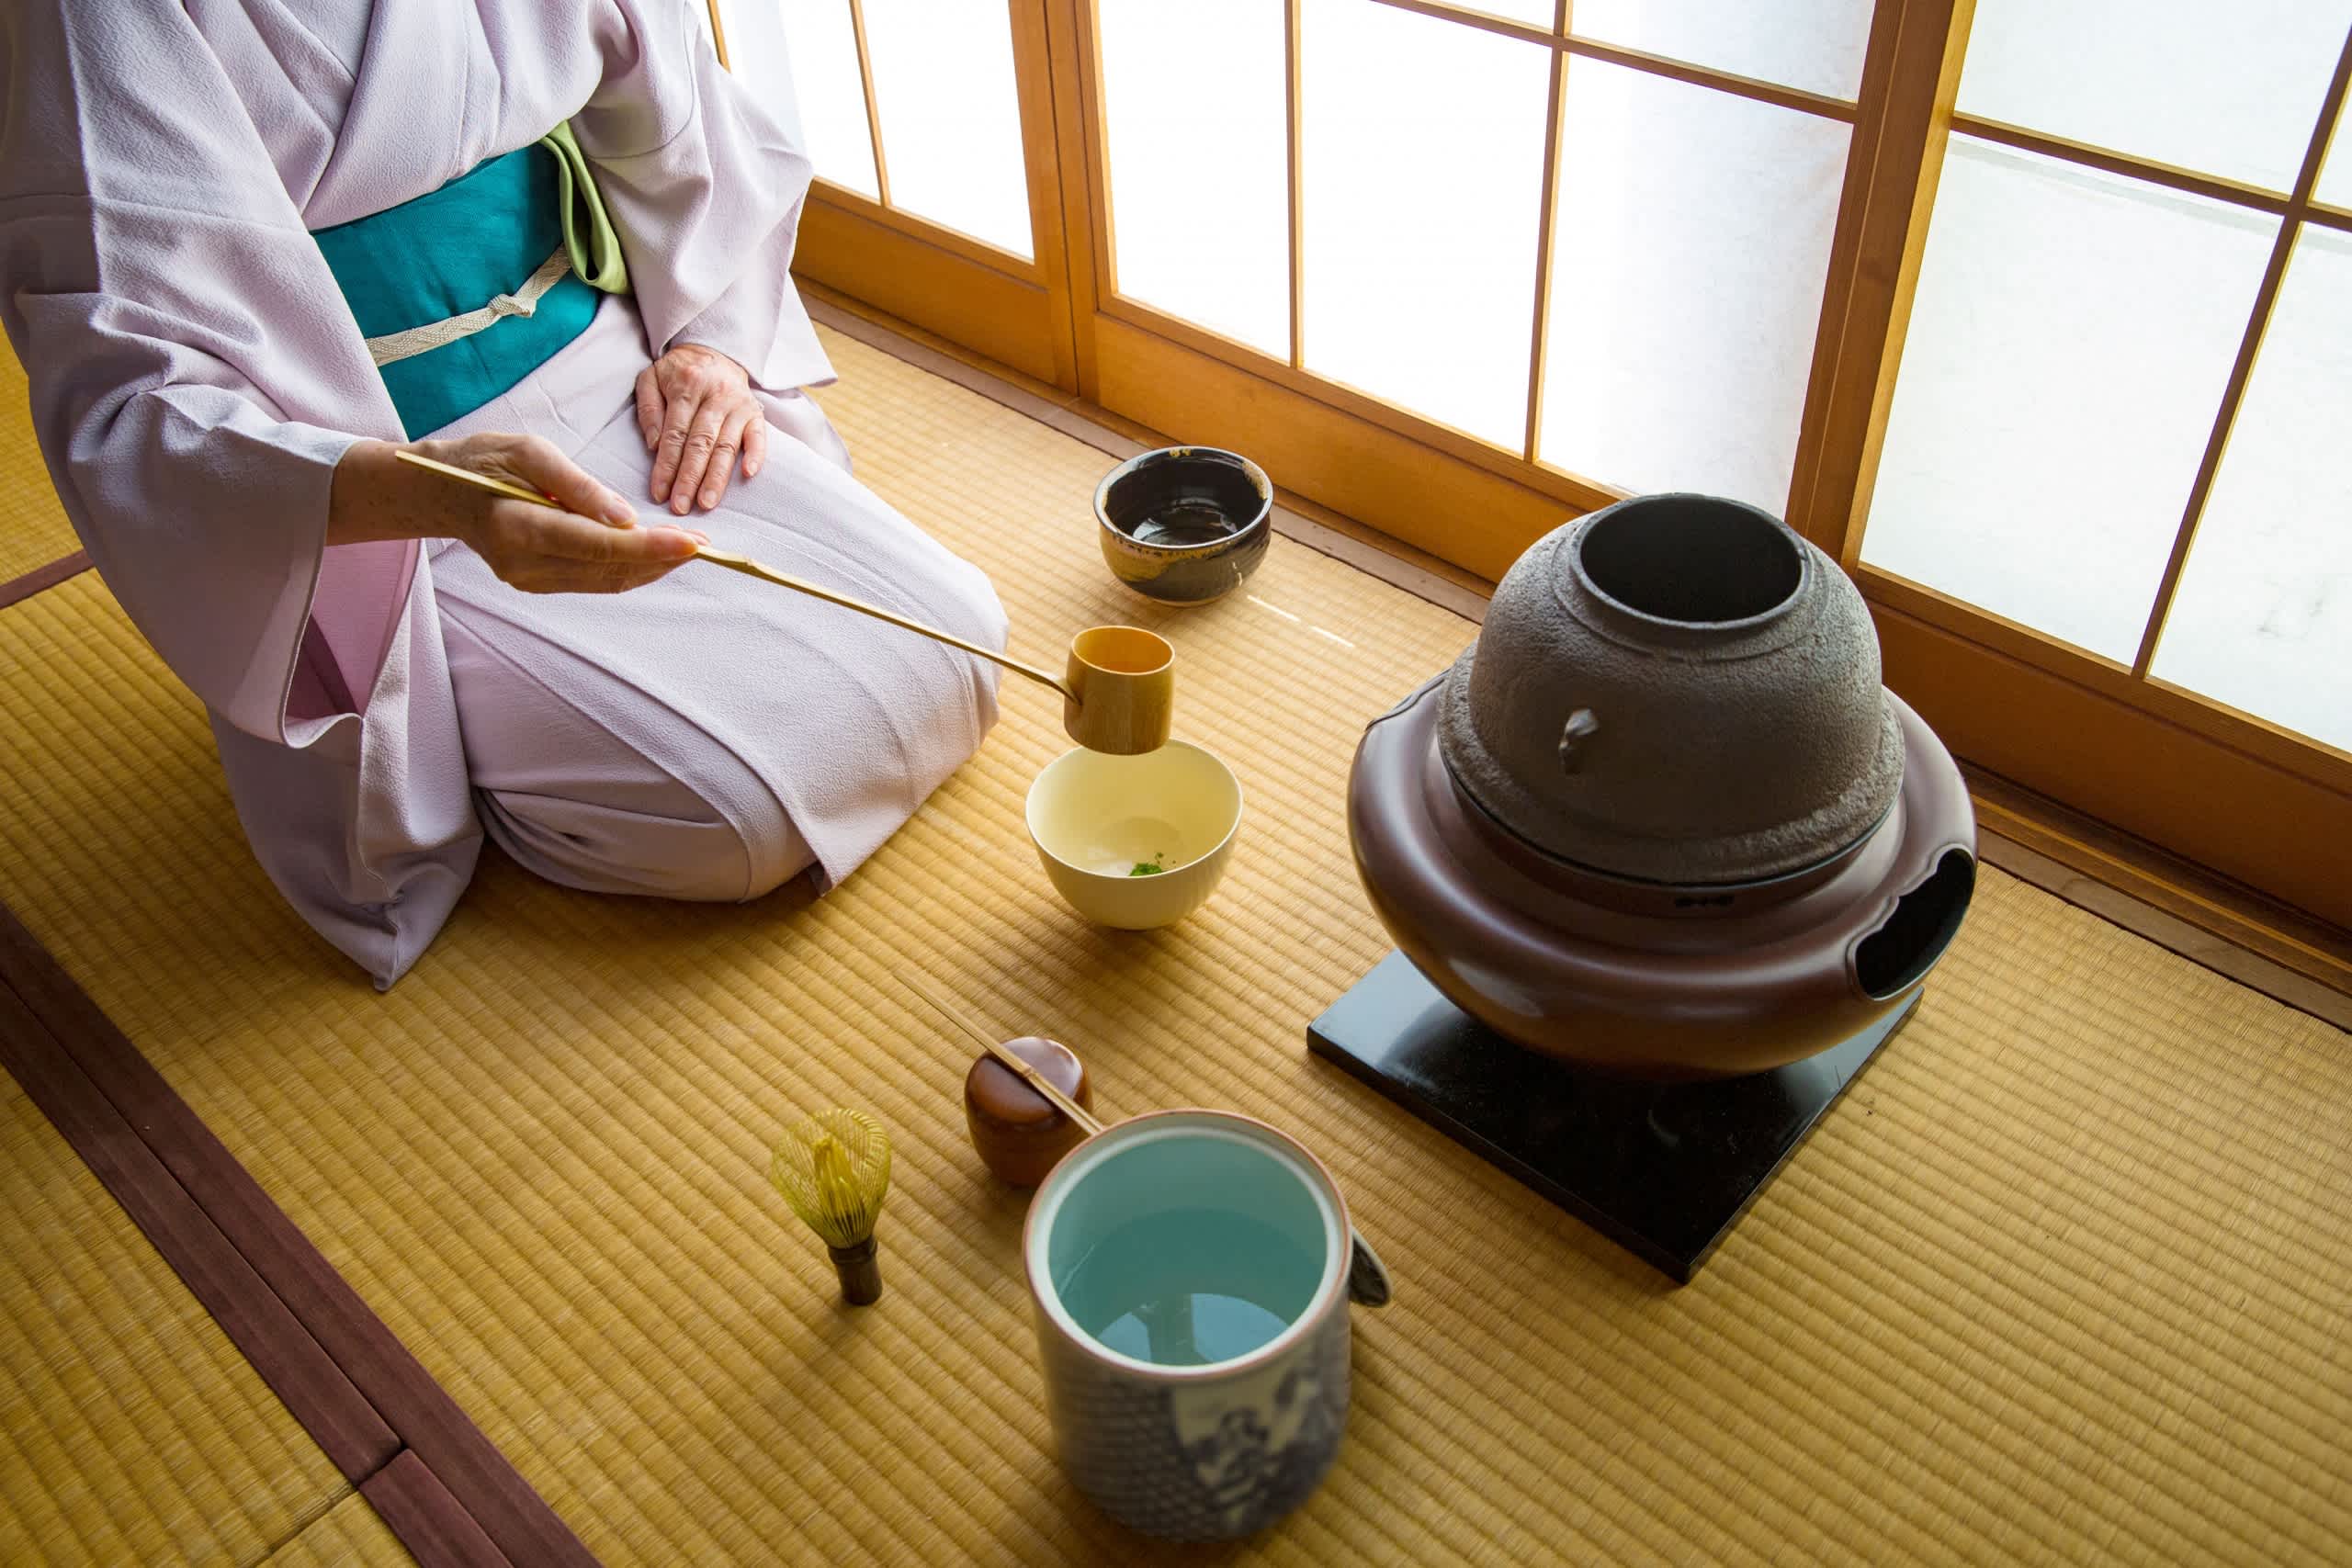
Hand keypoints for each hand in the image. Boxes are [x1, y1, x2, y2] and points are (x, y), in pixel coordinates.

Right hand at [329, 433, 704, 594]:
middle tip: (705, 544)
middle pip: (608, 570)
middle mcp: (523, 564)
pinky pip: (593, 581)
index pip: (598, 545)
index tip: (693, 544)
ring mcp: (529, 581)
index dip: (650, 547)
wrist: (440, 493)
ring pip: (605, 581)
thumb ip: (577, 485)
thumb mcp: (528, 452)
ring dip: (650, 567)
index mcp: (518, 528)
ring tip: (689, 548)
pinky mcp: (536, 584)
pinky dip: (627, 567)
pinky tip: (653, 553)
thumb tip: (626, 517)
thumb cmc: (484, 462)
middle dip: (661, 559)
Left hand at [635, 342, 765, 514]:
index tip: (660, 492)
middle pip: (701, 443)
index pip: (675, 434)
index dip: (666, 465)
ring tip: (706, 502)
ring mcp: (738, 404)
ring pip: (726, 445)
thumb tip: (655, 445)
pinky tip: (748, 474)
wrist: (713, 349)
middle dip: (690, 478)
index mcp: (686, 386)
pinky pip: (758, 435)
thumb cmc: (678, 372)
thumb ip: (648, 409)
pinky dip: (756, 454)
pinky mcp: (755, 411)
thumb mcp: (651, 378)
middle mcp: (715, 395)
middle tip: (681, 505)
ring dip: (717, 477)